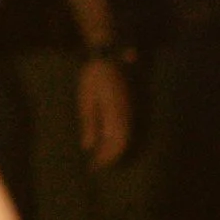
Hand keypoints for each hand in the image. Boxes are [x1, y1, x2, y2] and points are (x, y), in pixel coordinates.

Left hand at [76, 51, 133, 170]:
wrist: (110, 52)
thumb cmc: (94, 75)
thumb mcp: (86, 99)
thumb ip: (89, 123)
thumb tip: (89, 146)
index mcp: (117, 113)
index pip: (118, 143)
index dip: (108, 158)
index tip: (96, 166)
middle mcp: (129, 113)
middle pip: (124, 142)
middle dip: (111, 156)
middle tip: (96, 164)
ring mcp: (133, 109)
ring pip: (127, 136)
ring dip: (115, 147)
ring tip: (100, 155)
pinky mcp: (132, 105)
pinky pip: (128, 127)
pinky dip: (118, 137)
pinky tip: (106, 139)